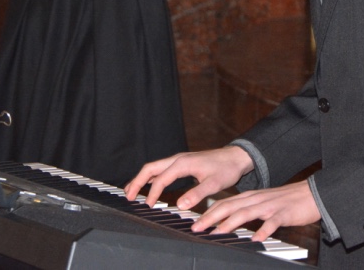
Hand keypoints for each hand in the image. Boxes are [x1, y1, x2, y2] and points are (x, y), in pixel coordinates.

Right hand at [124, 146, 252, 211]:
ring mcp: (178, 161)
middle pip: (150, 168)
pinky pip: (160, 170)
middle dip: (137, 181)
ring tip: (132, 192)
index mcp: (182, 163)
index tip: (149, 206)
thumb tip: (181, 205)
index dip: (153, 193)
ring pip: (153, 168)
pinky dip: (150, 178)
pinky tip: (148, 186)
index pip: (161, 179)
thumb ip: (197, 194)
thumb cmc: (226, 169)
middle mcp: (177, 160)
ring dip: (141, 179)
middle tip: (128, 196)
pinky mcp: (181, 164)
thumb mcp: (214, 183)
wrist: (235, 158)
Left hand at [194, 181, 320, 241]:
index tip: (194, 223)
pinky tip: (255, 239)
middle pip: (230, 207)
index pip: (224, 203)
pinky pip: (272, 223)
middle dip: (211, 218)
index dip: (208, 213)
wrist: (310, 195)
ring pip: (246, 213)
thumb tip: (229, 222)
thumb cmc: (285, 202)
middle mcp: (256, 200)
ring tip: (218, 233)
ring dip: (230, 223)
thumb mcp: (263, 203)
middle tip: (197, 228)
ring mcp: (269, 206)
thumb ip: (247, 210)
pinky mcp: (283, 214)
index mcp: (250, 197)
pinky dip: (262, 231)